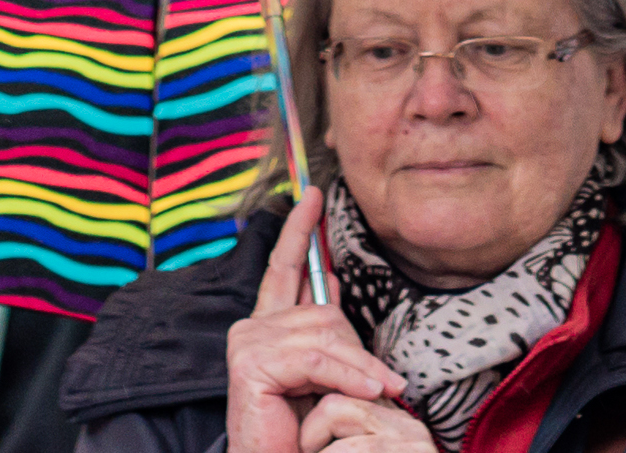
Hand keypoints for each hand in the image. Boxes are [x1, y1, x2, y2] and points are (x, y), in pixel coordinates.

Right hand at [224, 196, 423, 452]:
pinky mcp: (251, 363)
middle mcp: (252, 327)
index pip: (285, 267)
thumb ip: (326, 331)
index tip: (314, 195)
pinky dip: (348, 378)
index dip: (300, 230)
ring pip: (326, 334)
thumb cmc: (306, 432)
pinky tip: (367, 395)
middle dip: (359, 349)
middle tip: (377, 384)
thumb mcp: (325, 374)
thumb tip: (330, 279)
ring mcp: (248, 342)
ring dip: (361, 371)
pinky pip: (316, 358)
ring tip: (377, 396)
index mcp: (269, 326)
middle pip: (325, 311)